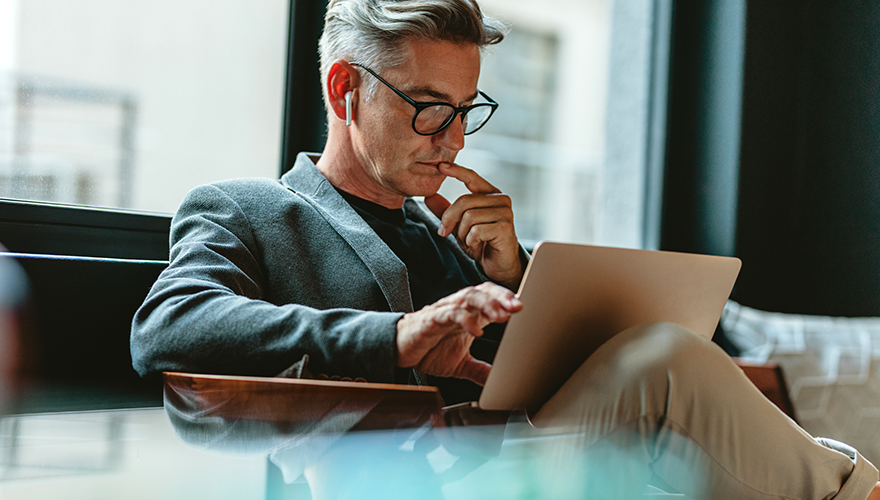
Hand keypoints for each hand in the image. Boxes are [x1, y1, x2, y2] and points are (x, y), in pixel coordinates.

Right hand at [396, 282, 521, 385]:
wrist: (398, 351)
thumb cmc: (429, 350)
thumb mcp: (461, 364)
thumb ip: (481, 370)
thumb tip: (499, 383)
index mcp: (469, 314)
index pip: (492, 298)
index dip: (508, 300)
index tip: (525, 308)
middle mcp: (459, 308)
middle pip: (483, 291)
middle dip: (502, 297)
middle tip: (518, 307)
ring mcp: (445, 311)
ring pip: (468, 297)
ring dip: (487, 304)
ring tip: (502, 315)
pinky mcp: (430, 319)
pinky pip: (449, 313)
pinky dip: (464, 319)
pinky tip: (476, 330)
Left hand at [425, 162, 523, 289]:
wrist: (498, 265)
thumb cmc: (481, 243)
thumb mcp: (459, 225)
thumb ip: (446, 211)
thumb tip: (428, 196)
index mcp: (490, 194)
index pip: (472, 177)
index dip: (456, 170)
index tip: (440, 166)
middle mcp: (500, 199)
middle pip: (464, 201)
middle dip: (450, 219)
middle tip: (445, 233)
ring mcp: (505, 212)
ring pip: (469, 216)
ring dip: (463, 234)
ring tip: (470, 241)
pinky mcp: (505, 227)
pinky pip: (476, 230)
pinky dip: (471, 241)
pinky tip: (478, 246)